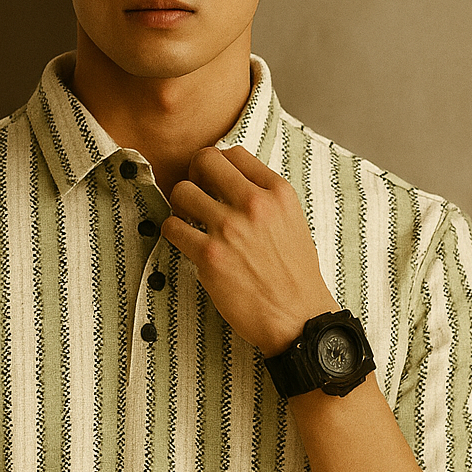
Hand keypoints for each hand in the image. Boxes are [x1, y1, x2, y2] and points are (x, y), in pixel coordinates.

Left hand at [160, 145, 338, 357]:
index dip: (217, 165)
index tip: (214, 182)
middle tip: (196, 195)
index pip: (234, 153)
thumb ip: (266, 199)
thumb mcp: (293, 222)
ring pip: (182, 191)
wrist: (298, 318)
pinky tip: (186, 242)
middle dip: (194, 174)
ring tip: (190, 221)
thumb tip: (233, 182)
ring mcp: (230, 229)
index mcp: (278, 193)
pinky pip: (172, 227)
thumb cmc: (296, 276)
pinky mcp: (210, 256)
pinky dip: (173, 232)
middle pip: (205, 160)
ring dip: (180, 205)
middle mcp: (254, 204)